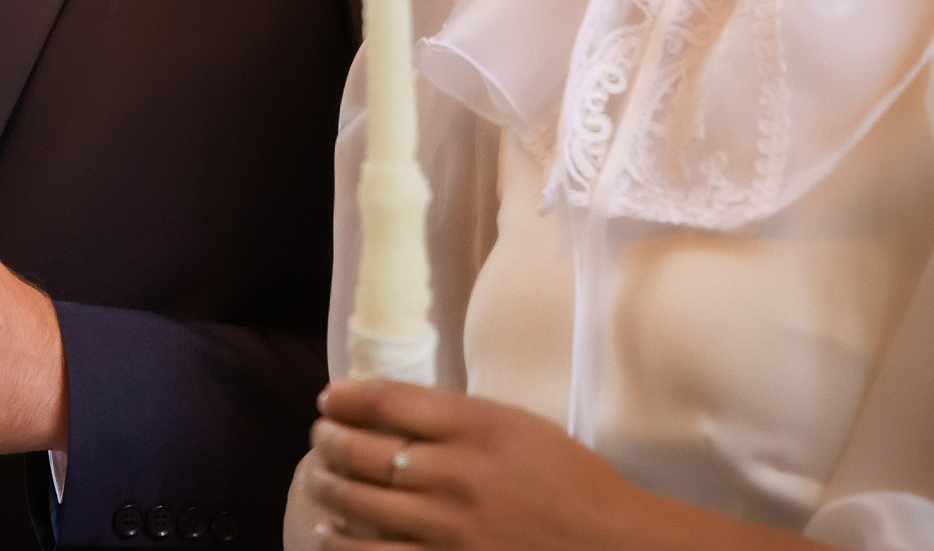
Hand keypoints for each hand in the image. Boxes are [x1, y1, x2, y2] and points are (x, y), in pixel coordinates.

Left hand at [290, 378, 809, 550]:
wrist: (614, 546)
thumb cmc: (573, 483)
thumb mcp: (521, 428)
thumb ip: (461, 418)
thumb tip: (394, 411)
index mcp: (479, 427)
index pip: (388, 400)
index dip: (347, 397)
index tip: (331, 398)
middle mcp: (458, 474)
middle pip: (364, 450)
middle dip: (330, 440)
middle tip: (320, 435)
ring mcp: (450, 527)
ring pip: (360, 502)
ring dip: (328, 484)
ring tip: (319, 475)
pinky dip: (344, 540)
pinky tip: (330, 530)